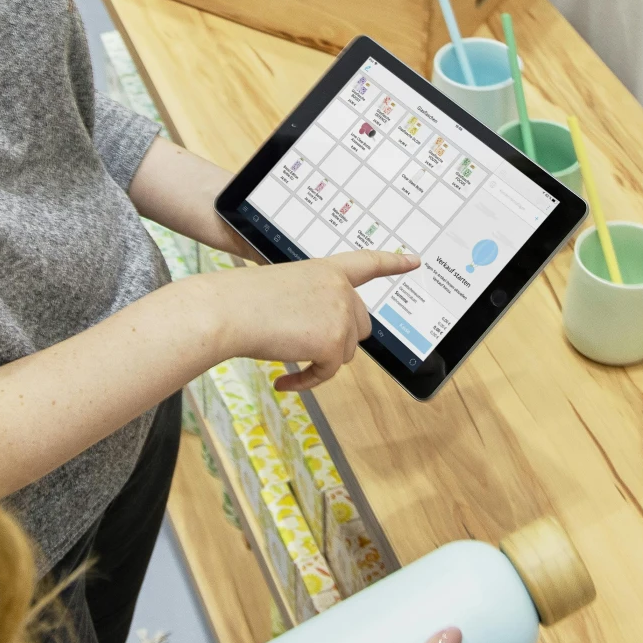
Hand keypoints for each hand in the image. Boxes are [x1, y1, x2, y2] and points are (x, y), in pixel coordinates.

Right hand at [209, 249, 419, 391]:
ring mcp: (340, 315)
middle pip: (361, 325)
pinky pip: (327, 373)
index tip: (414, 261)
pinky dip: (308, 380)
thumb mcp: (287, 289)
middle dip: (338, 340)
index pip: (367, 262)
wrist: (227, 311)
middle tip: (306, 345)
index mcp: (327, 269)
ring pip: (345, 352)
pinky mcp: (333, 342)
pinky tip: (284, 380)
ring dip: (320, 359)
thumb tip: (328, 337)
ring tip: (286, 354)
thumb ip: (315, 302)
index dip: (393, 262)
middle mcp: (341, 289)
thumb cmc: (243, 300)